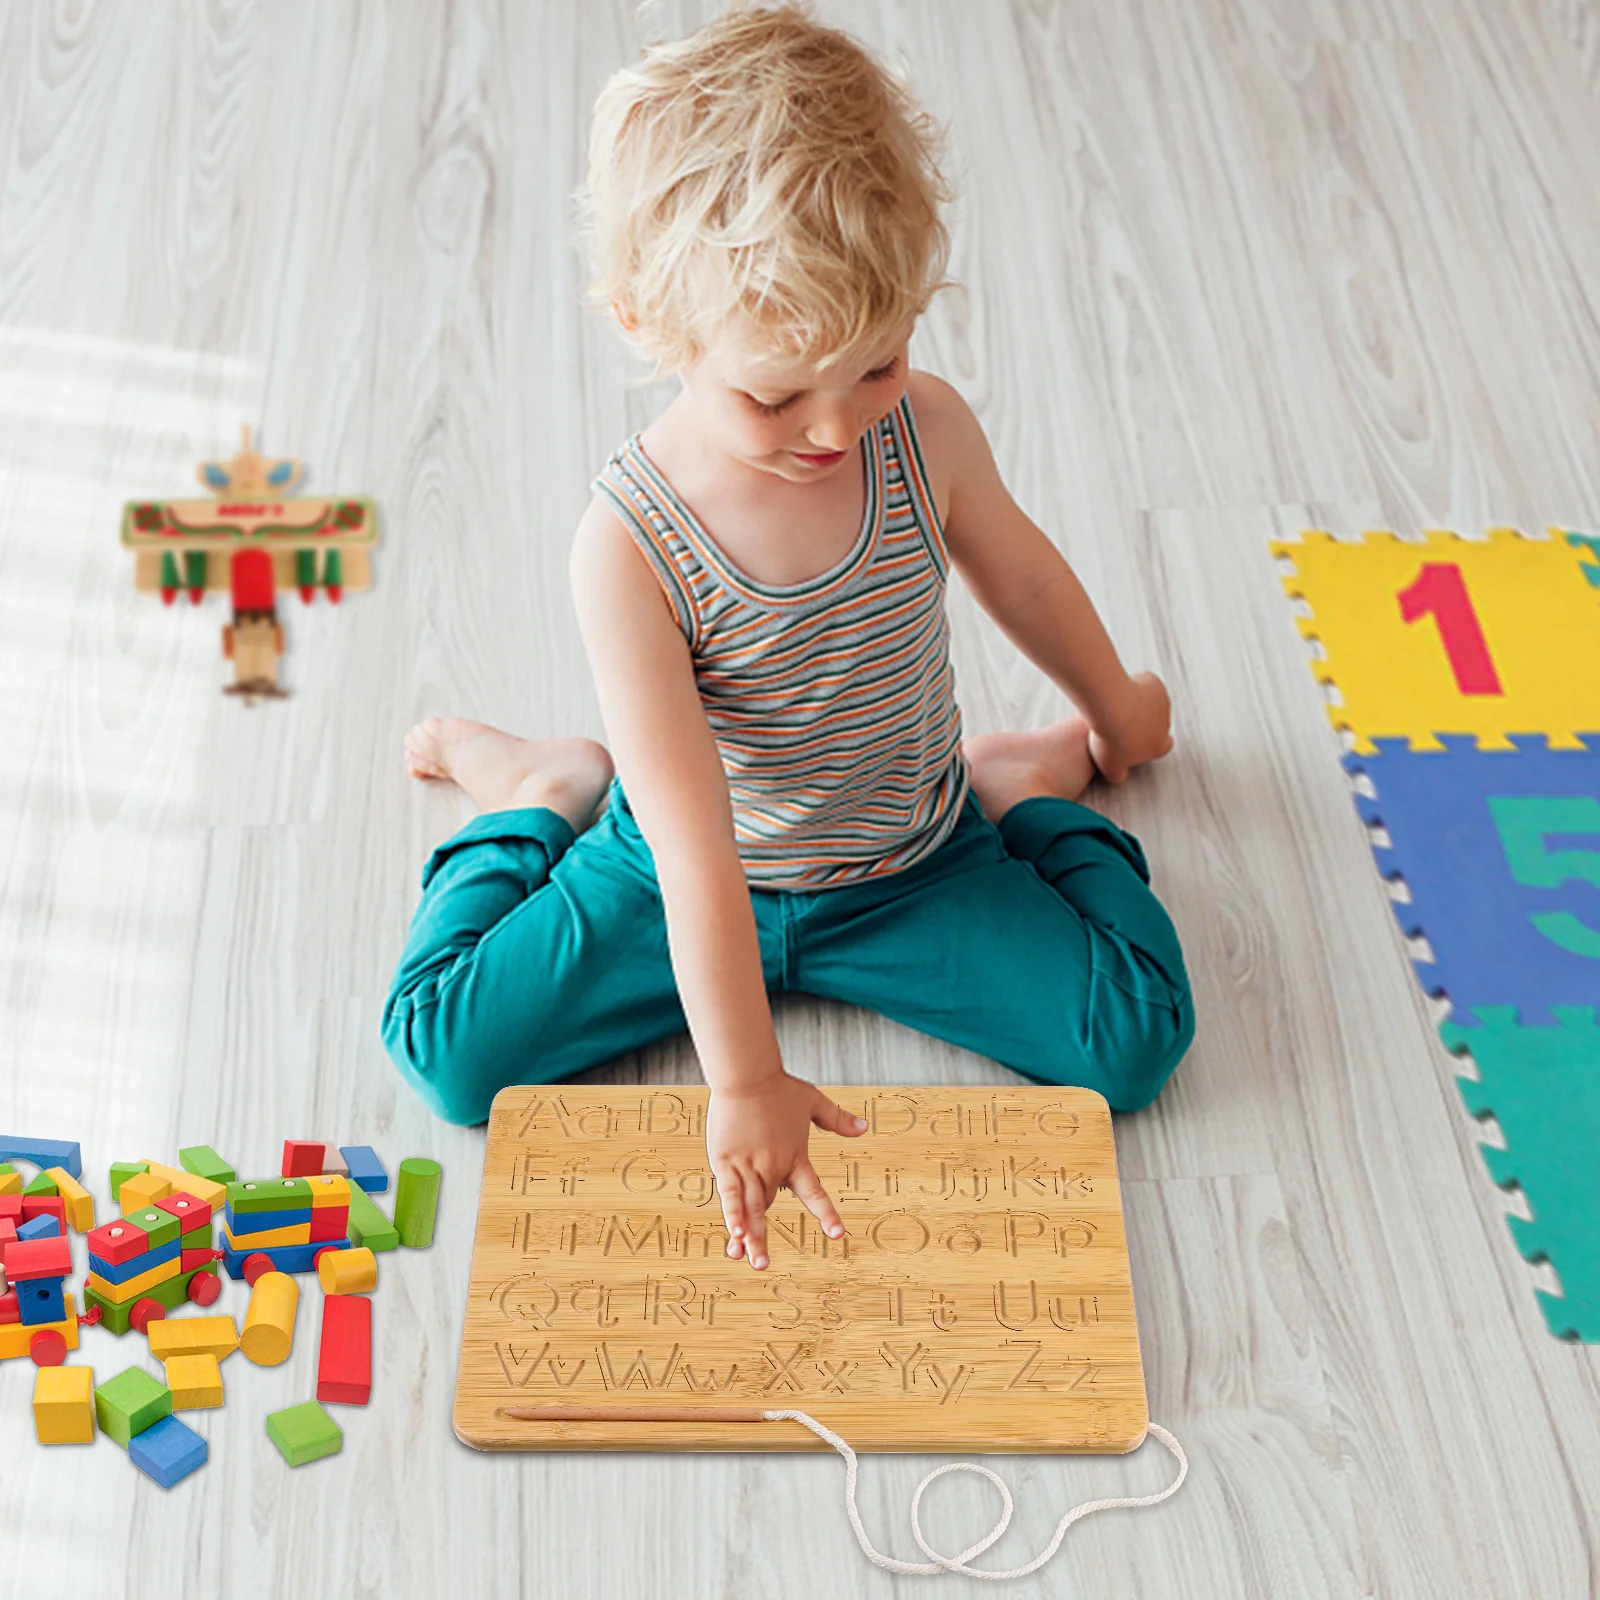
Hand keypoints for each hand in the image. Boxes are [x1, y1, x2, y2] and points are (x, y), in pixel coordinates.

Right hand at [706, 1073, 866, 1269]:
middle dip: (764, 1237)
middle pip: (769, 1206)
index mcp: (796, 1157)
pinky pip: (731, 1195)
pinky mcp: (726, 1162)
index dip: (825, 1213)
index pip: (814, 1192)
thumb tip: (865, 1127)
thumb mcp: (813, 1102)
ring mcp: (749, 1166)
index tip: (838, 1234)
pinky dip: (733, 1216)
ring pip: (751, 1208)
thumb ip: (837, 1119)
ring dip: (750, 1236)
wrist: (748, 1075)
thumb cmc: (778, 1087)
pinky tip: (733, 1236)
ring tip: (748, 1261)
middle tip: (763, 1266)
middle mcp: (774, 1167)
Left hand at [1088, 671, 1172, 783]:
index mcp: (1158, 745)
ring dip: (1139, 703)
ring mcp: (1162, 702)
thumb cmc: (1109, 738)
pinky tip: (1118, 689)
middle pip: (1159, 723)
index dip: (1150, 743)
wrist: (1112, 708)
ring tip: (1116, 704)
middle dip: (1144, 722)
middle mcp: (1165, 724)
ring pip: (1152, 703)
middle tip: (1122, 720)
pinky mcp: (1154, 684)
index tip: (1135, 740)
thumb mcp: (1110, 767)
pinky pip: (1145, 683)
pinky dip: (1135, 685)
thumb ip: (1118, 775)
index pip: (1164, 746)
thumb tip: (1119, 777)